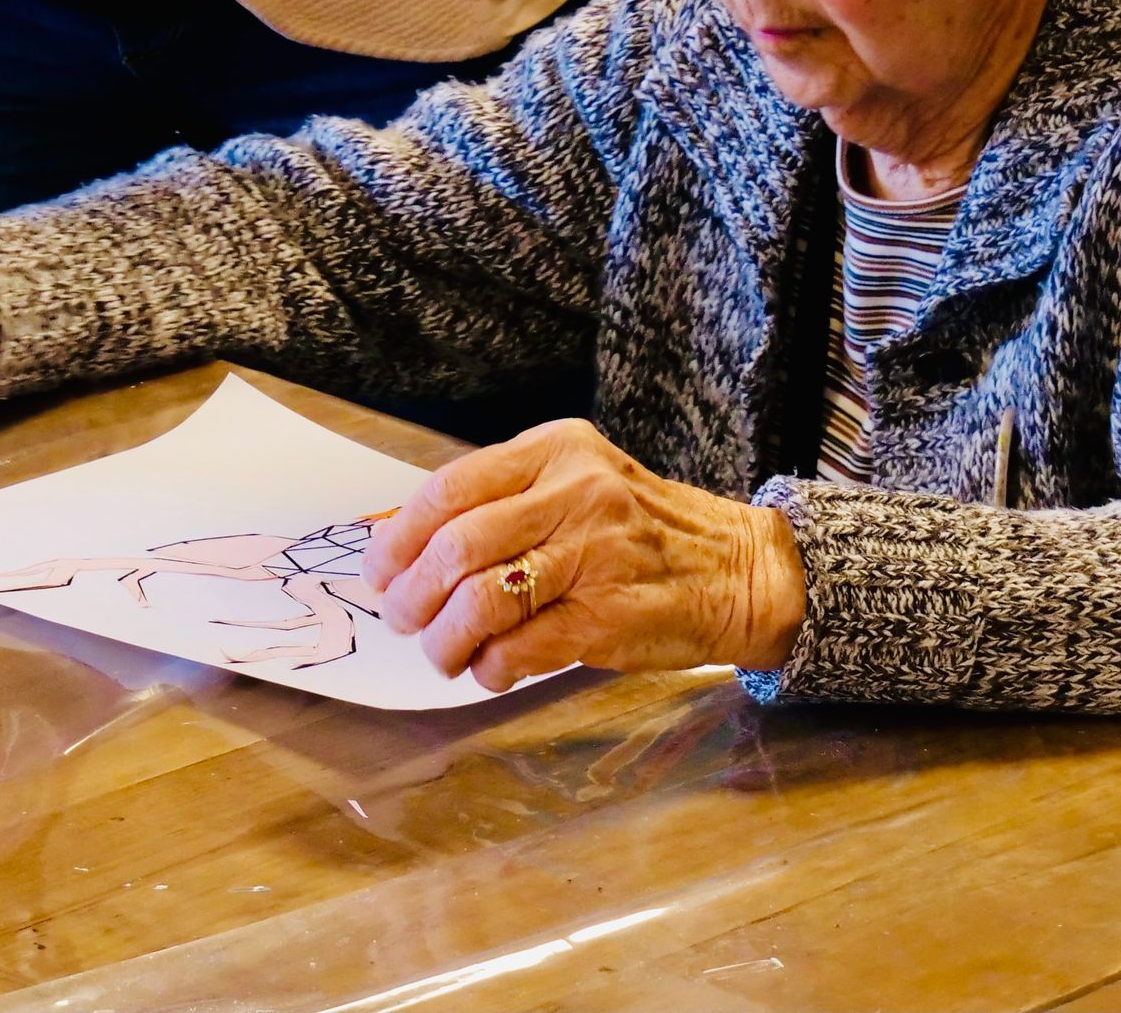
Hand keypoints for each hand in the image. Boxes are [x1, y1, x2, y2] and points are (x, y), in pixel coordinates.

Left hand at [362, 418, 805, 691]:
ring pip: (481, 600)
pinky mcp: (610, 614)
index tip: (379, 571)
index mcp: (556, 450)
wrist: (742, 570)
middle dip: (413, 595)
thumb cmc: (642, 533)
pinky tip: (491, 671)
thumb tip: (405, 549)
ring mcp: (595, 554)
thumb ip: (504, 505)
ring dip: (445, 640)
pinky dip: (491, 667)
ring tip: (444, 655)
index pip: (449, 489)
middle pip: (455, 547)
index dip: (397, 537)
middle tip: (403, 620)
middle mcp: (575, 492)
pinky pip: (522, 646)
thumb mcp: (577, 486)